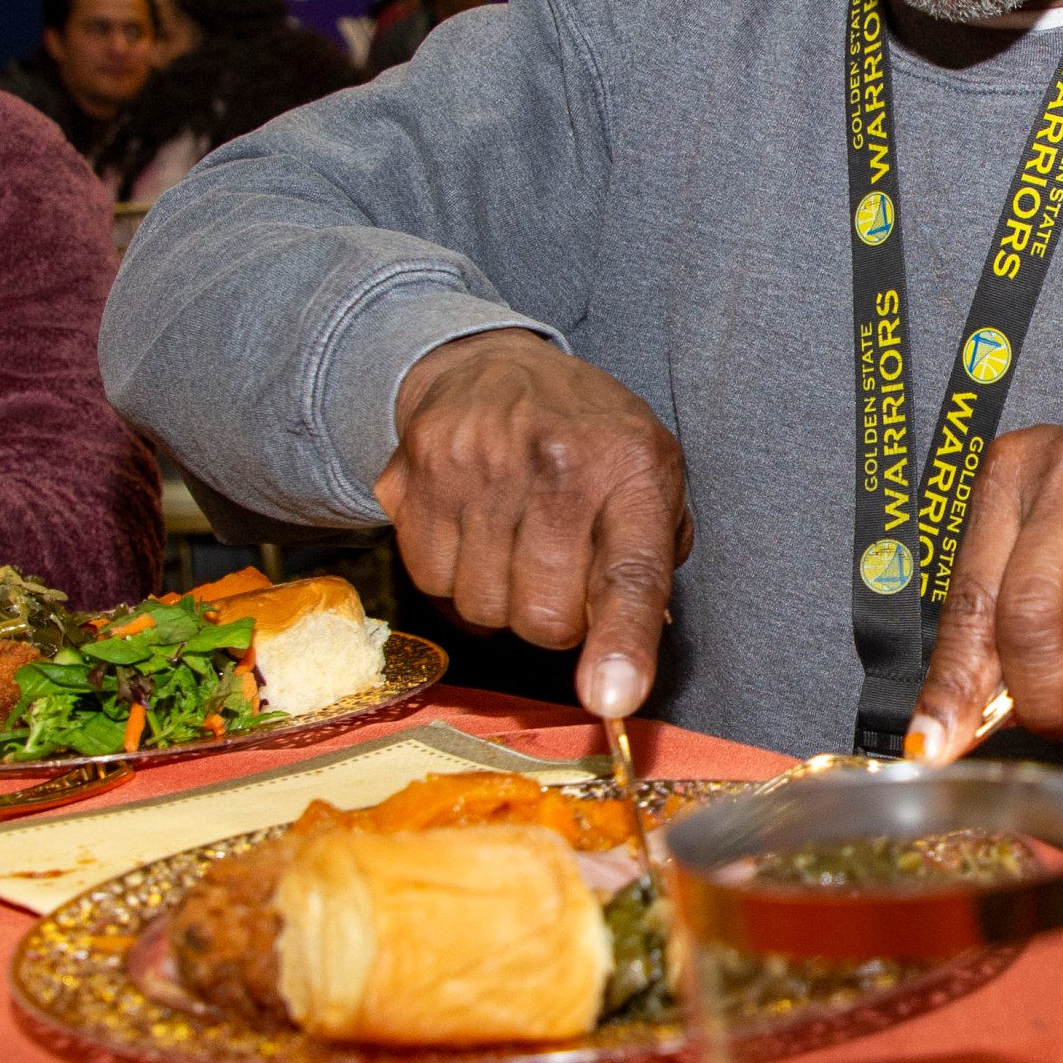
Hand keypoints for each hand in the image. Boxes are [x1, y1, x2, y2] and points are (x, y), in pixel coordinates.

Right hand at [375, 331, 686, 721]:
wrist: (488, 363)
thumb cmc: (585, 438)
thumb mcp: (649, 475)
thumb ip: (651, 562)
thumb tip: (623, 662)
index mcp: (628, 467)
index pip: (629, 572)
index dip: (621, 642)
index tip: (611, 698)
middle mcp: (551, 463)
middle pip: (546, 620)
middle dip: (557, 618)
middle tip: (561, 569)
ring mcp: (473, 469)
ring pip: (485, 612)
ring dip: (502, 599)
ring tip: (514, 542)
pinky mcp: (411, 480)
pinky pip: (432, 586)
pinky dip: (455, 579)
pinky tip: (473, 536)